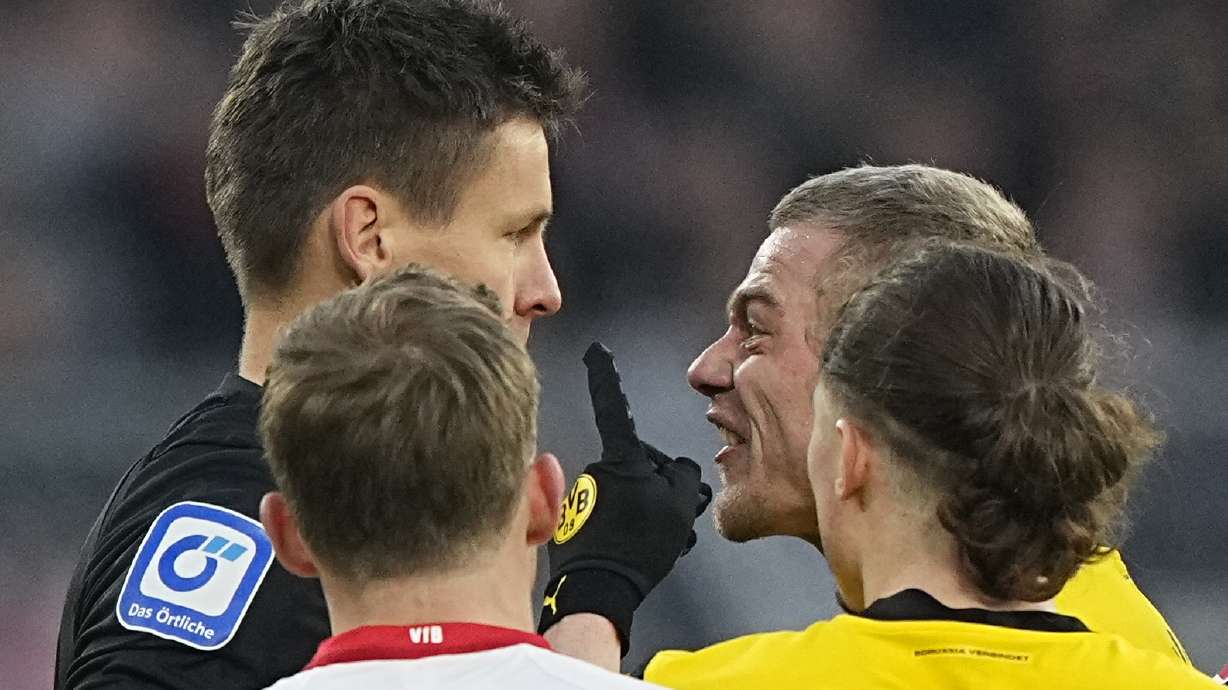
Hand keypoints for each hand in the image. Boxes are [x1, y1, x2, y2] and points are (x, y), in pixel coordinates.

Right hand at [538, 342, 711, 653]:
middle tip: (623, 496)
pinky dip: (670, 516)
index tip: (598, 353)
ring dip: (666, 491)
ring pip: (681, 485)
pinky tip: (649, 533)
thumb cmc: (577, 551)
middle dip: (649, 471)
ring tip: (640, 514)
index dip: (603, 381)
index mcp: (624, 468)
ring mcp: (676, 512)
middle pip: (661, 460)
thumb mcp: (568, 501)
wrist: (596, 592)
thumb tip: (608, 471)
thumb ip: (597, 475)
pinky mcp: (683, 534)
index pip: (613, 414)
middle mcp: (658, 485)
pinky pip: (685, 512)